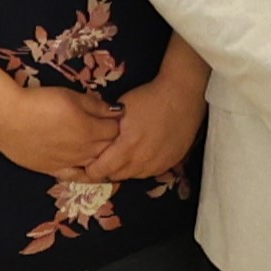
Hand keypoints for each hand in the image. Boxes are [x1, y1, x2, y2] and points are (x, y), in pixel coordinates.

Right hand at [0, 86, 122, 178]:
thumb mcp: (71, 96)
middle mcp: (84, 150)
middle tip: (107, 132)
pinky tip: (91, 170)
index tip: (112, 117)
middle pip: (109, 148)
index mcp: (91, 130)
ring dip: (102, 157)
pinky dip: (87, 174)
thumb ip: (96, 105)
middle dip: (112, 140)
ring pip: (96, 164)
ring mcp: (70, 162)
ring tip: (103, 150)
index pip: (115, 130)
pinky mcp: (53, 170)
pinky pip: (76, 176)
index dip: (115, 122)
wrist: (6, 119)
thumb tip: (117, 111)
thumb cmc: (39, 103)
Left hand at [78, 77, 208, 183]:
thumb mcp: (119, 109)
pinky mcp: (172, 162)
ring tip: (124, 155)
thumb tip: (92, 142)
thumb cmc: (148, 98)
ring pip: (134, 175)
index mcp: (127, 145)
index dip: (91, 169)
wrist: (182, 95)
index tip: (88, 162)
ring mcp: (159, 162)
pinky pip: (151, 172)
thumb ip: (106, 130)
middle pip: (116, 176)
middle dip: (107, 169)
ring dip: (125, 169)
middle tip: (104, 158)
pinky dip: (142, 167)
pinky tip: (141, 154)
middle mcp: (143, 159)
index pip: (101, 170)